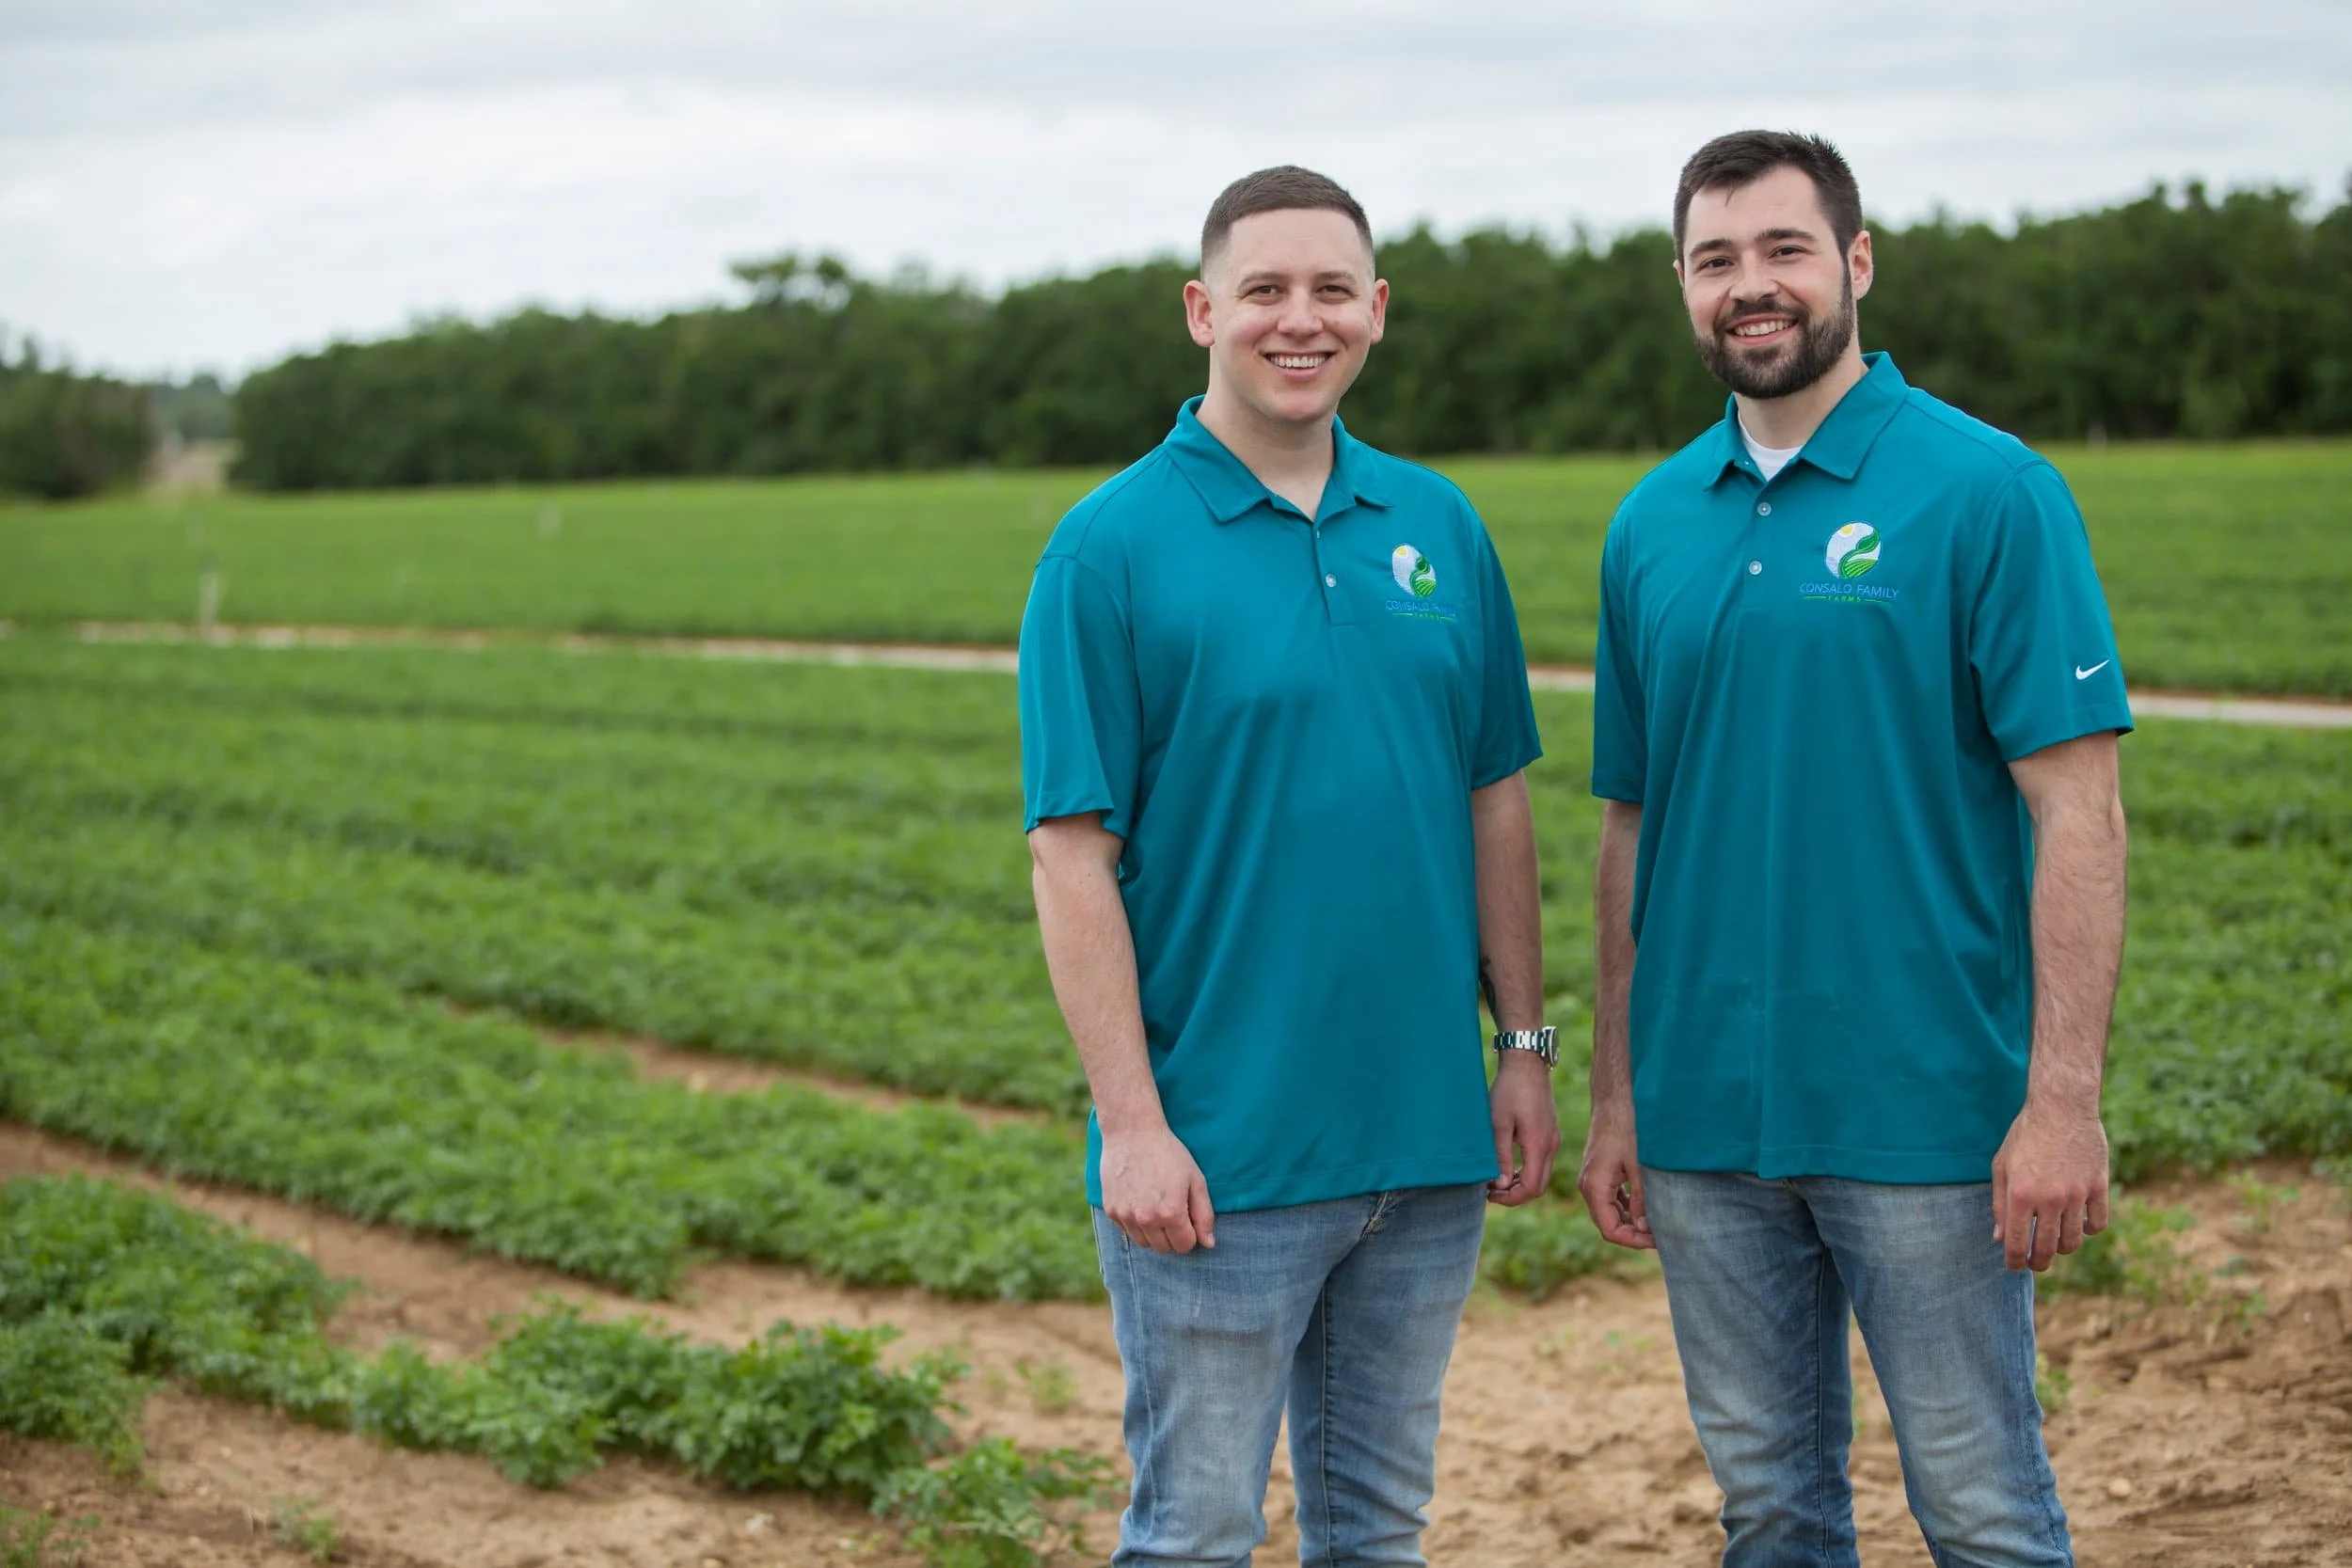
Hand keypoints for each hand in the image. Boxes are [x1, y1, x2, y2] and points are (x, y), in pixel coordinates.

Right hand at [1100, 1124, 1215, 1252]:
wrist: (1132, 1132)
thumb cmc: (1169, 1154)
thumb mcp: (1195, 1180)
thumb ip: (1204, 1215)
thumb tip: (1209, 1244)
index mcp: (1171, 1213)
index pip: (1185, 1245)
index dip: (1190, 1232)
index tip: (1187, 1215)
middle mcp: (1147, 1220)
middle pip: (1164, 1248)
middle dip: (1172, 1235)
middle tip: (1172, 1210)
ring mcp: (1126, 1216)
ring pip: (1144, 1244)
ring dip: (1153, 1232)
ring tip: (1155, 1205)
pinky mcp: (1111, 1210)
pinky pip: (1127, 1231)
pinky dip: (1135, 1223)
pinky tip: (1139, 1200)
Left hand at [1487, 1053, 1560, 1205]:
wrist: (1526, 1064)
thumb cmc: (1509, 1090)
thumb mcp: (1498, 1123)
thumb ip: (1500, 1155)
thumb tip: (1500, 1185)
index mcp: (1539, 1145)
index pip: (1531, 1187)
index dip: (1510, 1198)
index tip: (1489, 1194)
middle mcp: (1550, 1146)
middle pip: (1538, 1186)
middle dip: (1515, 1195)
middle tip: (1490, 1191)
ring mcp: (1552, 1140)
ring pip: (1541, 1175)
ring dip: (1520, 1183)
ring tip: (1495, 1180)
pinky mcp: (1549, 1134)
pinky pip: (1541, 1162)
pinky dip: (1526, 1171)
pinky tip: (1508, 1167)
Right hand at [1576, 1103, 1652, 1248]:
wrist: (1614, 1102)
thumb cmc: (1627, 1129)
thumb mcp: (1640, 1166)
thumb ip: (1641, 1199)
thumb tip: (1645, 1227)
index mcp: (1595, 1187)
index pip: (1610, 1230)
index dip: (1634, 1241)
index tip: (1658, 1240)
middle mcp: (1588, 1187)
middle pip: (1608, 1225)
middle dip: (1634, 1234)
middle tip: (1661, 1235)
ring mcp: (1591, 1180)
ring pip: (1609, 1213)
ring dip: (1631, 1222)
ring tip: (1657, 1224)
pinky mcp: (1598, 1173)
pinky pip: (1610, 1200)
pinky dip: (1626, 1208)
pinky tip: (1645, 1206)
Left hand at [1990, 1099, 2109, 1270]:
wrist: (2061, 1108)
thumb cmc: (2026, 1135)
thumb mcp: (2002, 1166)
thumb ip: (1999, 1204)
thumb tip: (2000, 1238)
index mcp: (2020, 1194)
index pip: (2017, 1243)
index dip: (2014, 1262)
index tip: (2014, 1267)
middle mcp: (2049, 1199)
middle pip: (2047, 1249)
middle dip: (2039, 1262)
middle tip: (2035, 1263)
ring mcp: (2076, 1194)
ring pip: (2073, 1241)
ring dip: (2063, 1249)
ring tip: (2055, 1244)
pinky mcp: (2098, 1187)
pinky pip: (2098, 1223)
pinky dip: (2089, 1230)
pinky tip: (2079, 1225)